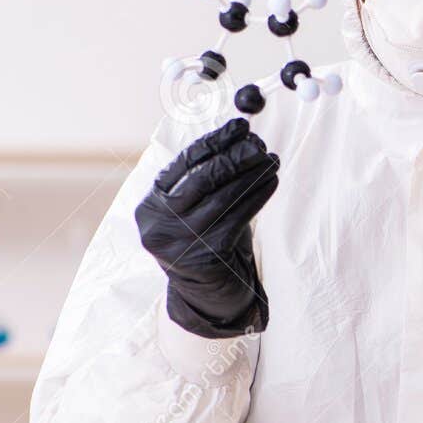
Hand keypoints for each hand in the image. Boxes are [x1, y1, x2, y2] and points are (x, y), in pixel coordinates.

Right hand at [135, 118, 278, 338]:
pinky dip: (258, 196)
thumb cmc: (204, 243)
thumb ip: (204, 180)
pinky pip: (239, 217)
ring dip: (252, 174)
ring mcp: (181, 241)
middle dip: (235, 156)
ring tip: (272, 159)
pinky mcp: (206, 255)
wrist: (205, 296)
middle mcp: (159, 223)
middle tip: (260, 142)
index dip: (214, 142)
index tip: (240, 126)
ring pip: (223, 197)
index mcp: (150, 205)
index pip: (183, 164)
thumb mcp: (194, 211)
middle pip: (202, 178)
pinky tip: (272, 182)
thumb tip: (239, 139)